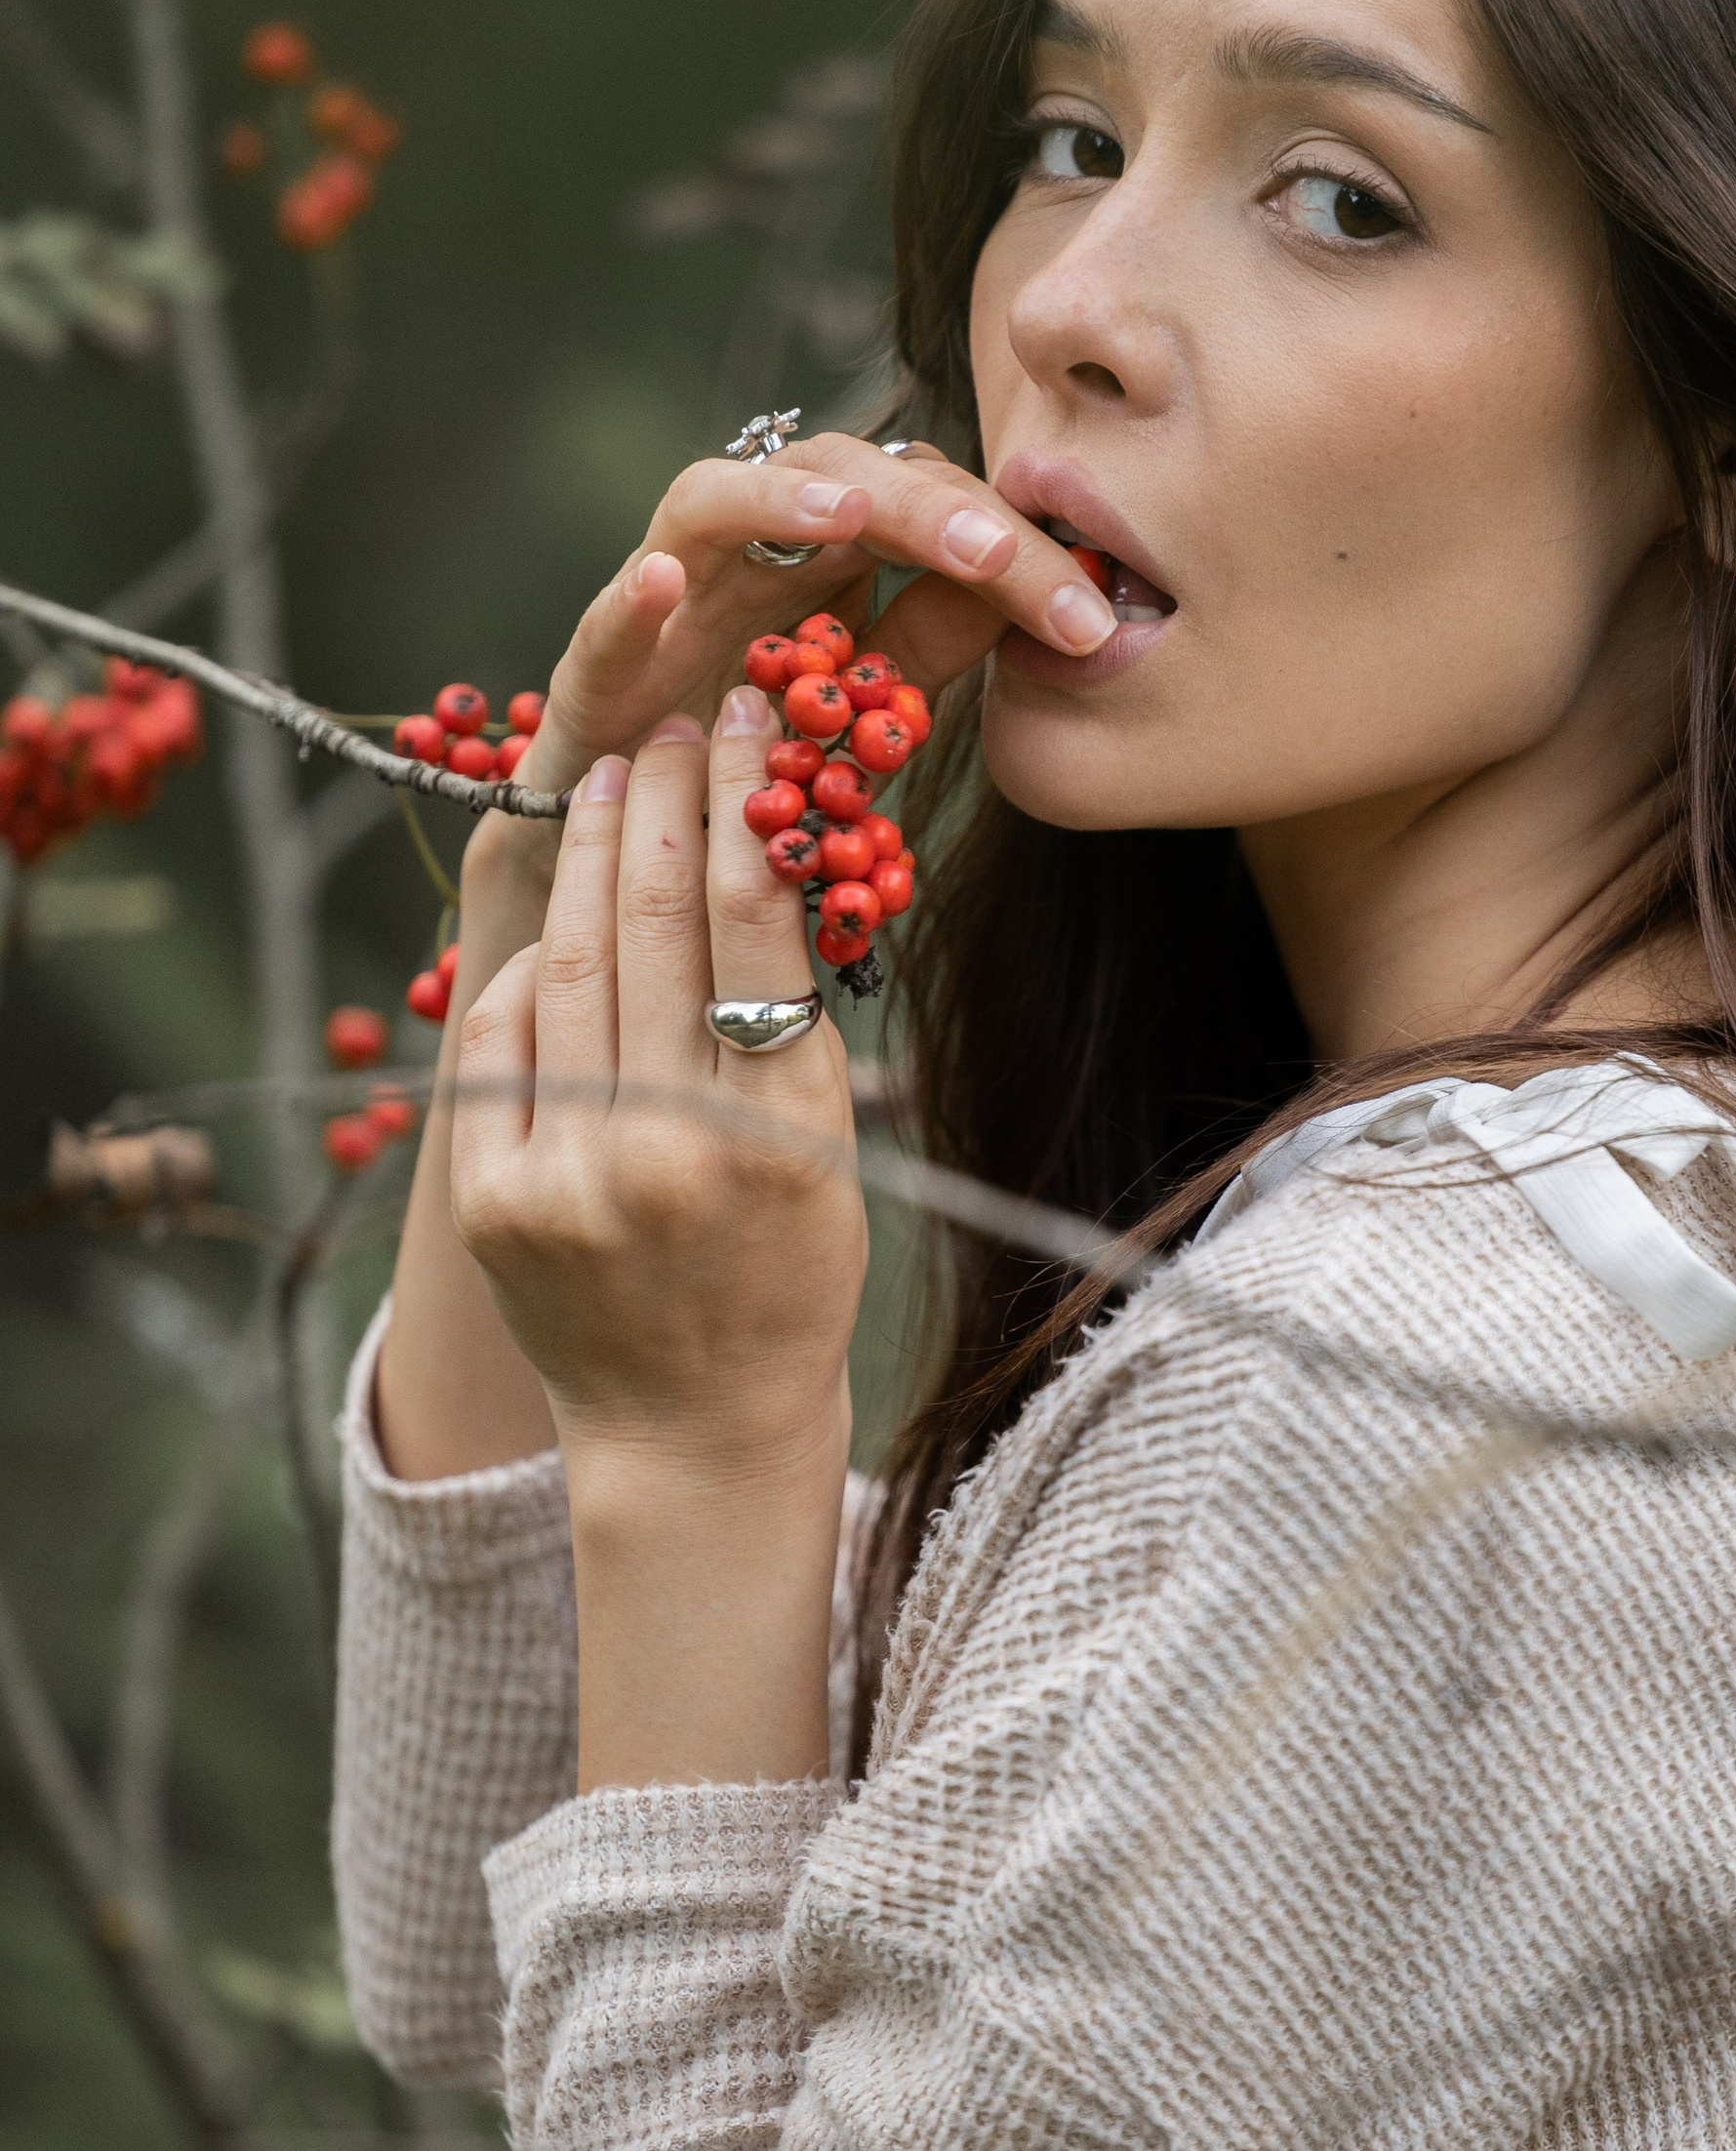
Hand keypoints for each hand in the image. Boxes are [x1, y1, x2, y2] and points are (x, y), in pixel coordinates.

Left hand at [449, 694, 861, 1473]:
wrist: (694, 1428)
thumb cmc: (787, 1274)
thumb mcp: (828, 1151)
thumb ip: (789, 1023)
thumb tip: (754, 855)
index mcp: (782, 1138)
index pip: (755, 923)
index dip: (745, 801)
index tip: (747, 722)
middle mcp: (670, 1150)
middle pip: (654, 922)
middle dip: (661, 799)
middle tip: (672, 724)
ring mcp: (568, 1175)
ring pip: (569, 965)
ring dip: (589, 855)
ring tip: (610, 781)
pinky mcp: (492, 1197)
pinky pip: (499, 1041)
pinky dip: (529, 966)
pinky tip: (558, 915)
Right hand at [517, 428, 1114, 797]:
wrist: (634, 824)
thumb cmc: (751, 745)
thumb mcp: (864, 699)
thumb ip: (936, 644)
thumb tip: (1047, 602)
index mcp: (828, 546)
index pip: (928, 503)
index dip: (1008, 544)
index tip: (1087, 611)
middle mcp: (750, 543)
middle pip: (842, 481)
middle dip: (928, 512)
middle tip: (1000, 554)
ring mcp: (668, 587)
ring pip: (715, 500)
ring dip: (785, 503)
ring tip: (854, 519)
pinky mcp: (597, 653)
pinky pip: (613, 610)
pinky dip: (638, 592)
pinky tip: (665, 581)